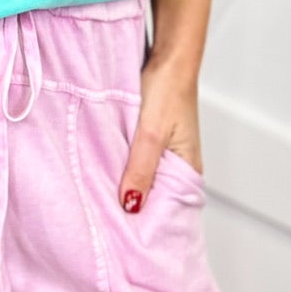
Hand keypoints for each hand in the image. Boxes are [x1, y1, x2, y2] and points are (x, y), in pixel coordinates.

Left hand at [118, 51, 202, 211]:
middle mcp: (177, 163)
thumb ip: (141, 169)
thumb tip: (131, 205)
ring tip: (102, 201)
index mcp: (188, 169)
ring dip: (125, 184)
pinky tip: (105, 170)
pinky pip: (134, 160)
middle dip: (133, 205)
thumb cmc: (169, 90)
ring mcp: (163, 151)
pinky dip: (121, 166)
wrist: (168, 57)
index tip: (126, 234)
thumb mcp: (151, 134)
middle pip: (154, 195)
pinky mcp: (148, 138)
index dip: (150, 222)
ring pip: (141, 176)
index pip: (170, 208)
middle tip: (106, 222)